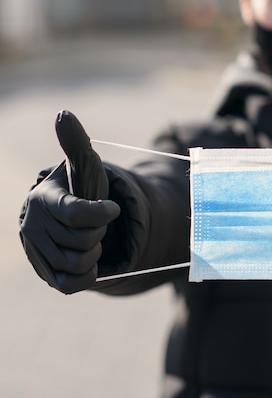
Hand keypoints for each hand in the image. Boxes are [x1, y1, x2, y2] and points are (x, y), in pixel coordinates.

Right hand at [19, 111, 119, 293]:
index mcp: (43, 199)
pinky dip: (87, 275)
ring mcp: (36, 252)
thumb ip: (76, 143)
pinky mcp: (44, 273)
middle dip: (100, 233)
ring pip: (80, 263)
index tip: (112, 208)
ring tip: (91, 241)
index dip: (103, 214)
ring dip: (95, 253)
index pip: (78, 214)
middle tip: (95, 225)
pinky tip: (89, 261)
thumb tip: (63, 113)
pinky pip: (71, 284)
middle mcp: (33, 226)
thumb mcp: (85, 167)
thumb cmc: (83, 190)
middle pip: (84, 240)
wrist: (74, 222)